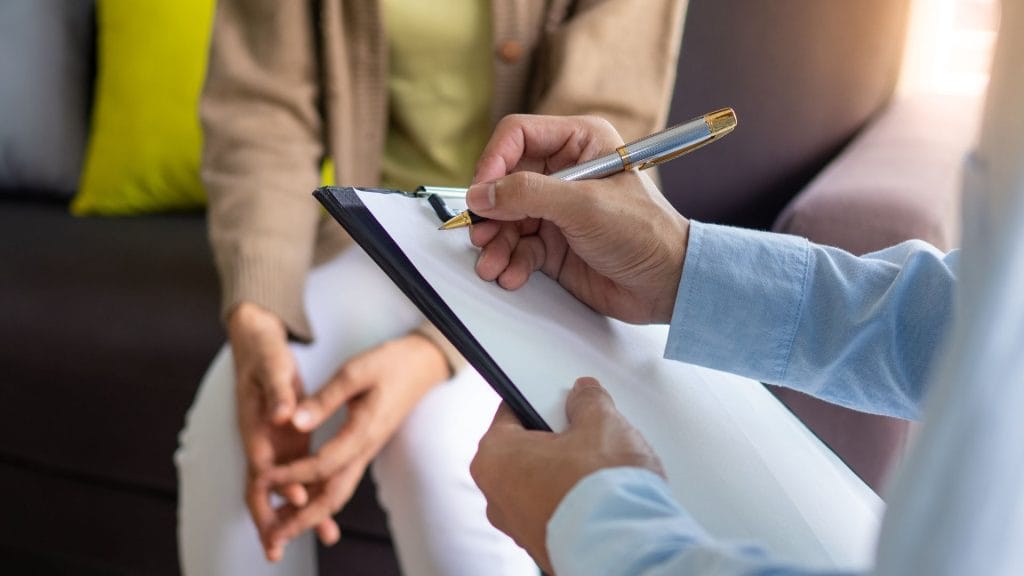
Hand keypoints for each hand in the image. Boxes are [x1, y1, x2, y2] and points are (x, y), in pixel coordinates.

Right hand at [227, 302, 337, 561]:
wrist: (256, 341)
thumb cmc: (264, 352)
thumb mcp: (272, 365)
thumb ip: (278, 391)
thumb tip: (282, 415)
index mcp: (255, 424)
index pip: (264, 463)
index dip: (279, 484)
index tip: (300, 499)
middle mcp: (262, 440)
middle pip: (263, 488)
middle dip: (271, 519)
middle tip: (278, 549)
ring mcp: (274, 443)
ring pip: (281, 488)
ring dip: (295, 514)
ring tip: (322, 536)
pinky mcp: (287, 441)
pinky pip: (295, 476)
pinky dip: (307, 495)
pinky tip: (324, 512)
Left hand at [260, 333, 449, 548]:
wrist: (421, 366)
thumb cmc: (389, 364)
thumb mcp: (354, 372)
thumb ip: (324, 399)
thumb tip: (295, 422)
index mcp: (363, 431)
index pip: (324, 464)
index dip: (292, 474)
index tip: (264, 478)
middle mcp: (365, 449)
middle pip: (333, 495)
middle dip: (303, 517)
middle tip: (275, 534)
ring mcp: (365, 452)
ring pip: (337, 493)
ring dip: (310, 514)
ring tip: (282, 529)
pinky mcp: (362, 449)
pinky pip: (340, 481)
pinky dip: (319, 497)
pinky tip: (302, 502)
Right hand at [468, 114, 689, 323]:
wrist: (667, 284)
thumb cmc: (646, 234)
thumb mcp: (584, 206)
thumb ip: (529, 195)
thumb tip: (484, 194)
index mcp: (581, 142)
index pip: (518, 136)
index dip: (494, 162)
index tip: (482, 192)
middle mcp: (565, 171)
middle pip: (505, 180)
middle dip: (491, 211)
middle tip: (482, 233)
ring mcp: (557, 209)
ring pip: (506, 218)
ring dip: (496, 243)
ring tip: (493, 263)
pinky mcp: (554, 242)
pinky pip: (518, 246)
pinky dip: (510, 261)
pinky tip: (512, 274)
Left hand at [471, 377, 663, 572]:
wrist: (625, 549)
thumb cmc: (601, 491)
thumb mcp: (600, 423)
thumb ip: (588, 402)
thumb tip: (584, 395)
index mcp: (494, 458)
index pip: (511, 412)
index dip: (541, 401)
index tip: (560, 399)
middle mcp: (496, 498)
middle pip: (526, 450)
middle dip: (556, 440)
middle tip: (588, 433)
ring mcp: (519, 528)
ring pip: (541, 484)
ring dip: (566, 473)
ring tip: (601, 468)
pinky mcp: (543, 548)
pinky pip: (556, 512)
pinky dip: (574, 503)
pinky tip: (602, 496)